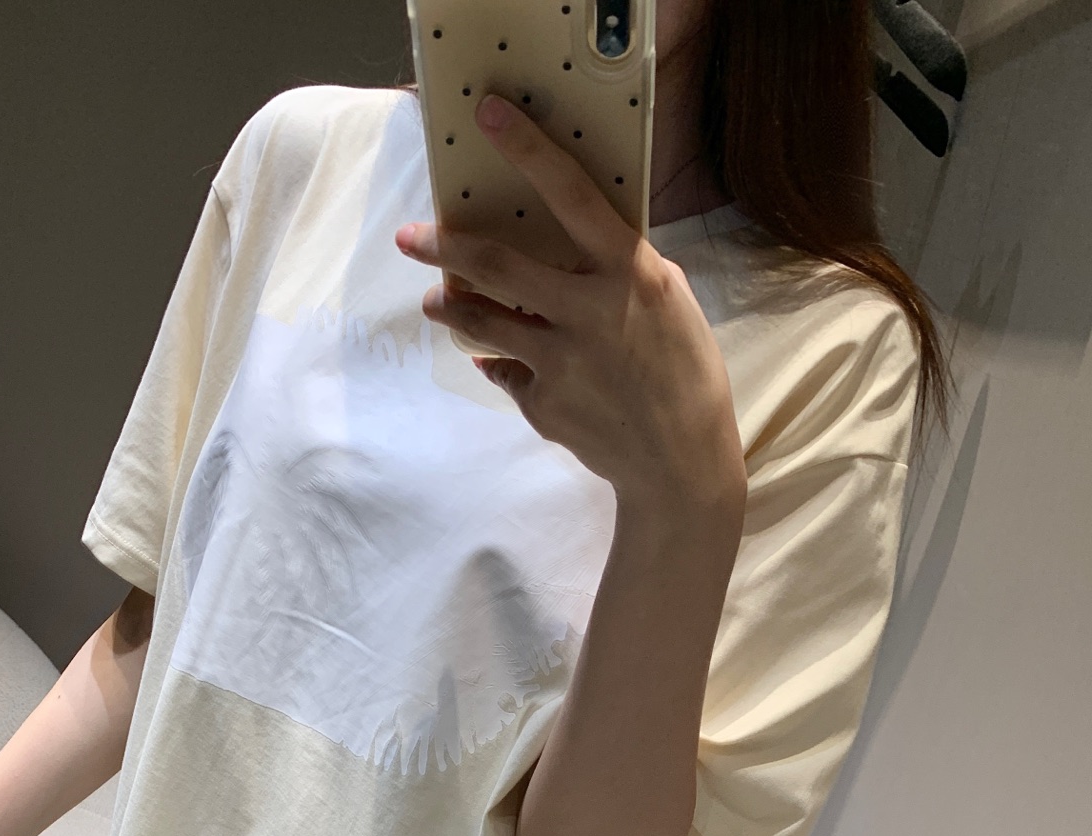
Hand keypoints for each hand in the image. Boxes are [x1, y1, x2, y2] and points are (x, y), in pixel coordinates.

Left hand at [395, 95, 744, 520]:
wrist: (680, 462)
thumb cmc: (682, 369)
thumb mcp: (664, 300)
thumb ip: (613, 269)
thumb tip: (558, 248)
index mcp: (628, 271)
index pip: (571, 194)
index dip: (528, 149)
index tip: (487, 116)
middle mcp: (589, 310)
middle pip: (497, 263)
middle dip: (443, 247)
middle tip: (410, 238)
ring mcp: (561, 361)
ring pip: (482, 321)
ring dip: (452, 307)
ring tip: (437, 301)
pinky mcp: (542, 404)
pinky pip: (507, 372)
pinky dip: (503, 364)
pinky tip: (502, 362)